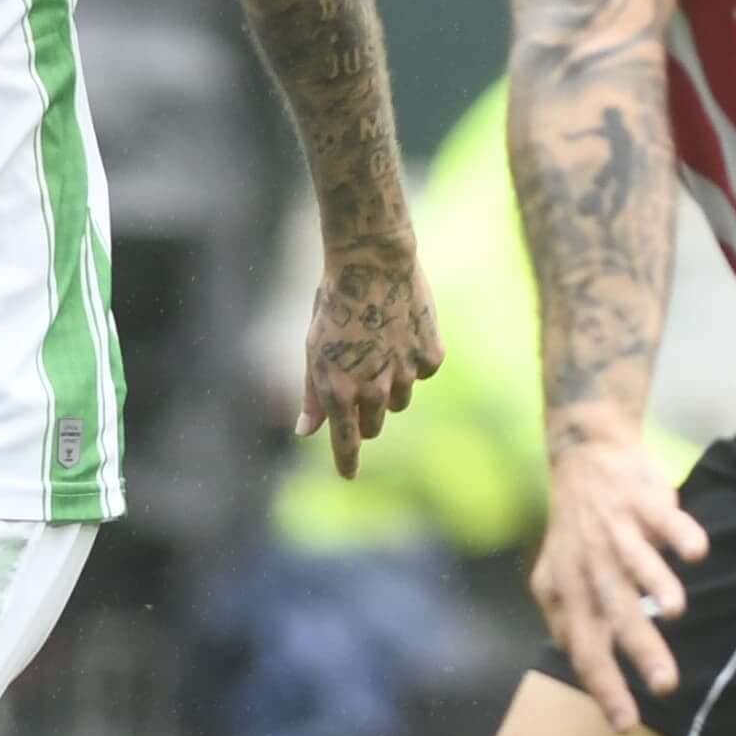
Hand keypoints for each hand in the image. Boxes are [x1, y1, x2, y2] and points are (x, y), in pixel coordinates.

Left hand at [297, 236, 441, 476]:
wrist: (373, 261)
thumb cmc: (335, 303)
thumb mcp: (314, 350)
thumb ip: (313, 396)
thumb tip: (305, 432)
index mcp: (339, 391)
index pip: (346, 443)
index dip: (347, 462)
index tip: (348, 474)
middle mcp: (373, 390)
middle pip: (374, 425)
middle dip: (365, 414)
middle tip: (359, 380)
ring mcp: (406, 376)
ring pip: (399, 402)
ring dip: (390, 386)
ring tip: (379, 345)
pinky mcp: (431, 358)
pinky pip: (423, 373)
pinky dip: (414, 360)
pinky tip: (403, 330)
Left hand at [526, 424, 708, 734]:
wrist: (584, 457)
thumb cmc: (576, 529)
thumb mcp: (555, 576)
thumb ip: (563, 618)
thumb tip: (576, 659)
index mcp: (570, 591)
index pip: (584, 649)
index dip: (604, 687)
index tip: (626, 725)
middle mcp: (591, 566)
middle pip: (614, 614)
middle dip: (640, 650)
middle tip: (667, 686)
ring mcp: (617, 531)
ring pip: (636, 565)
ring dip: (655, 585)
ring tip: (677, 612)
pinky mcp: (642, 501)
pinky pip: (663, 518)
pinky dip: (678, 533)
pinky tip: (694, 553)